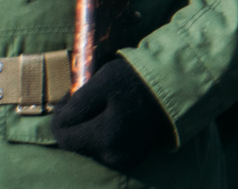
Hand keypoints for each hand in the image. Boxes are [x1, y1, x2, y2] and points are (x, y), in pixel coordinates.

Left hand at [51, 58, 171, 170]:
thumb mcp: (102, 82)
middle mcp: (113, 155)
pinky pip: (109, 148)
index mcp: (103, 137)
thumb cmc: (137, 79)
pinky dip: (107, 135)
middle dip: (76, 123)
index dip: (61, 116)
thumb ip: (76, 105)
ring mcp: (125, 158)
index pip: (63, 136)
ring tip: (103, 106)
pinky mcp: (135, 157)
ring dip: (90, 130)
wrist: (177, 85)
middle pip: (77, 143)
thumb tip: (60, 119)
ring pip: (92, 146)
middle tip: (86, 99)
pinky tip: (116, 117)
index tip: (68, 98)